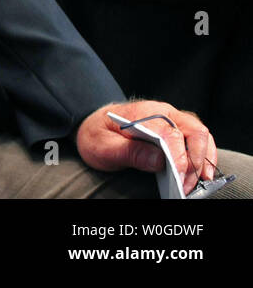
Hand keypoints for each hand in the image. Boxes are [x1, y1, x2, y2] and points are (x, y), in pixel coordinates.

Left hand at [76, 100, 216, 194]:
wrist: (94, 126)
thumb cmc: (98, 135)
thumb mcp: (103, 146)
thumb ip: (129, 152)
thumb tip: (159, 161)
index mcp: (143, 113)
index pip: (170, 133)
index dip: (179, 157)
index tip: (180, 177)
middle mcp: (163, 113)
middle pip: (194, 131)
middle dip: (196, 160)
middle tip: (188, 185)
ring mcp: (173, 120)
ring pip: (201, 136)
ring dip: (204, 160)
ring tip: (199, 183)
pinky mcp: (177, 130)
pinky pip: (199, 141)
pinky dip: (203, 158)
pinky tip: (199, 175)